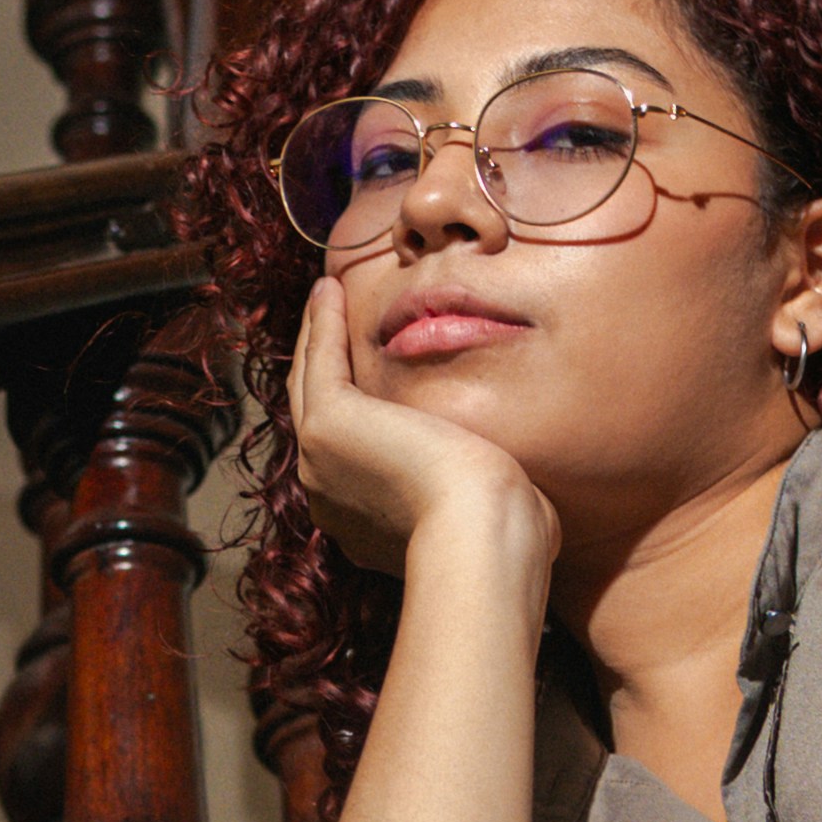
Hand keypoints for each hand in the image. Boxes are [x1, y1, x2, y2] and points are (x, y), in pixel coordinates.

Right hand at [288, 275, 560, 585]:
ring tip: (323, 294)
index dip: (359, 409)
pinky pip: (319, 361)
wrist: (482, 534)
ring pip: (310, 384)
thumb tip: (511, 482)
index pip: (353, 453)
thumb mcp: (489, 507)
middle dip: (323, 365)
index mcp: (364, 522)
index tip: (369, 374)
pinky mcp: (326, 427)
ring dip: (315, 336)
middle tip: (327, 319)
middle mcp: (329, 494)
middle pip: (318, 414)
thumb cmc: (504, 533)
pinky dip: (321, 323)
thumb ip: (484, 491)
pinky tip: (328, 287)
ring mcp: (319, 461)